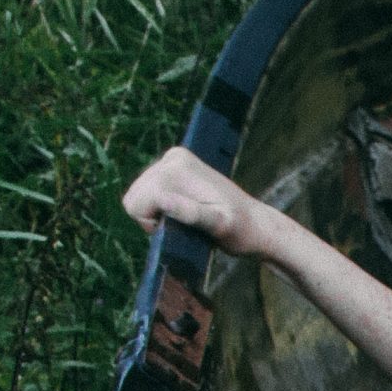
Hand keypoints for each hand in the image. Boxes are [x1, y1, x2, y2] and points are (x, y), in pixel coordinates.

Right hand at [122, 147, 270, 257]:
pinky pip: (149, 187)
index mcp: (177, 170)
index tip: (180, 229)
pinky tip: (183, 208)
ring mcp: (173, 158)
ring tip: (186, 219)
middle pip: (134, 196)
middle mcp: (172, 158)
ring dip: (156, 211)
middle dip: (153, 216)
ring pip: (139, 193)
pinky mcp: (176, 163)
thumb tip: (162, 200)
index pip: (137, 203)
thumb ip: (190, 214)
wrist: (257, 223)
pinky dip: (160, 203)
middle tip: (184, 226)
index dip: (152, 224)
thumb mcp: (219, 227)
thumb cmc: (241, 232)